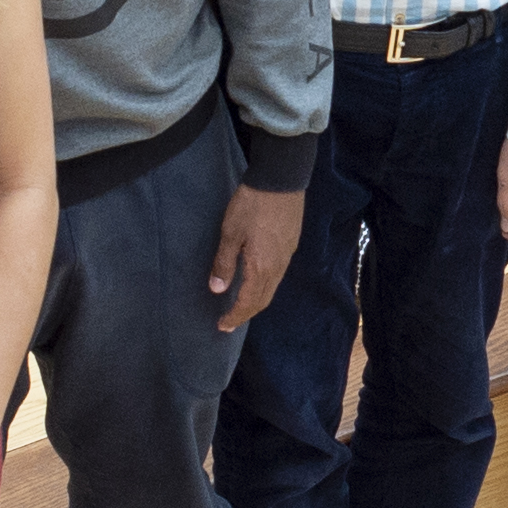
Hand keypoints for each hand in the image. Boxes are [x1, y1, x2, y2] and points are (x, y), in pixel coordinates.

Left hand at [209, 182, 305, 333]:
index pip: (248, 302)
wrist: (281, 181)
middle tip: (230, 322)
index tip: (222, 325)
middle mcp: (277, 267)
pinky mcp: (290, 246)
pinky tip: (256, 282)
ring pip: (271, 289)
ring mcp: (286, 257)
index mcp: (260, 267)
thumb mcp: (230, 233)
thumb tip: (217, 289)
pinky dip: (265, 287)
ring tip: (241, 306)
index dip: (235, 316)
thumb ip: (224, 262)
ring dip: (256, 302)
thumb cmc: (251, 205)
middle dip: (246, 314)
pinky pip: (277, 276)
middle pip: (262, 300)